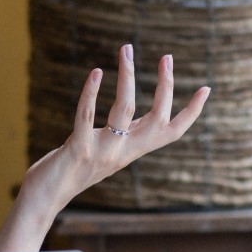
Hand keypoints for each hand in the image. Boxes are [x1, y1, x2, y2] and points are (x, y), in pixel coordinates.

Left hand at [0, 45, 208, 251]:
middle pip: (157, 117)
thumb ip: (116, 136)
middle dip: (166, 86)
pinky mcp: (78, 149)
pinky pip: (87, 114)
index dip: (192, 112)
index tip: (207, 89)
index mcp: (132, 151)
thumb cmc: (69, 172)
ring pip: (125, 109)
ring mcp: (102, 151)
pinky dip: (92, 92)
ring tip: (127, 50)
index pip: (173, 132)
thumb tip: (129, 114)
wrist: (44, 200)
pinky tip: (97, 72)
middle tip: (167, 57)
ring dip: (128, 77)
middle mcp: (123, 152)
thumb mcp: (102, 152)